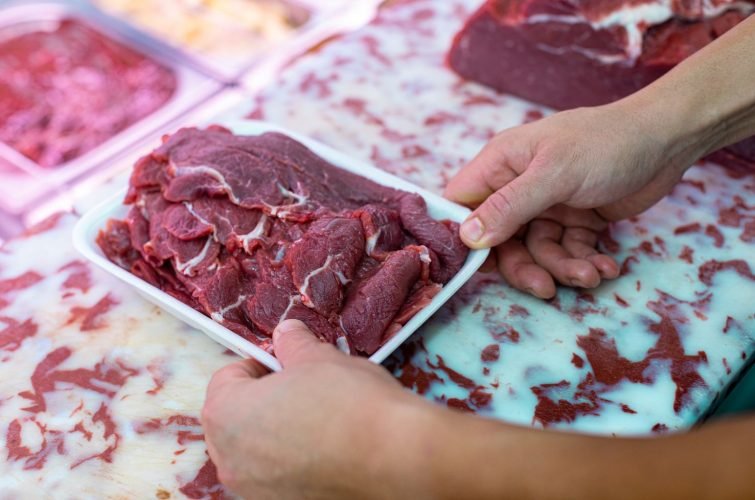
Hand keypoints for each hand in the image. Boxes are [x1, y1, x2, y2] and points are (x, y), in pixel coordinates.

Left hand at [201, 320, 438, 499]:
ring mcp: (254, 491)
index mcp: (226, 414)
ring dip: (277, 433)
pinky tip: (326, 450)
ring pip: (255, 451)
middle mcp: (229, 460)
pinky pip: (276, 477)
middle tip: (303, 390)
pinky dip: (293, 461)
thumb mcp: (318, 357)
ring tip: (319, 420)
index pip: (227, 378)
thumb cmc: (350, 405)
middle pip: (235, 418)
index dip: (259, 365)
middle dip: (263, 401)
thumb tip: (286, 335)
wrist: (394, 459)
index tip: (285, 365)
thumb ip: (292, 344)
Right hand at [445, 102, 693, 297]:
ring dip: (561, 268)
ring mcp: (547, 204)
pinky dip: (584, 262)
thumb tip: (467, 237)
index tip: (476, 265)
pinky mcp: (575, 220)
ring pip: (536, 251)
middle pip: (500, 240)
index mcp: (501, 164)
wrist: (668, 140)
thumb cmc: (606, 143)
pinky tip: (606, 267)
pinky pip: (567, 251)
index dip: (463, 235)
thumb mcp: (554, 174)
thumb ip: (509, 206)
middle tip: (545, 287)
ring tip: (590, 276)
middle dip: (524, 266)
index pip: (462, 203)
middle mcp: (518, 186)